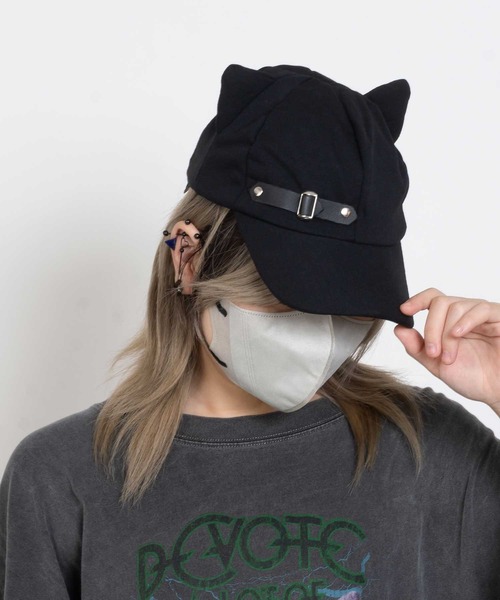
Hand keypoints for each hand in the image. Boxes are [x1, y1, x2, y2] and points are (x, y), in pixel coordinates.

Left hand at [393, 288, 499, 415]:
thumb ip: (417, 347)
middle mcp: (466, 314)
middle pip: (440, 302)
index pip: (433, 298)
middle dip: (431, 328)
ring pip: (455, 306)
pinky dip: (465, 321)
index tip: (404, 311)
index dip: (417, 300)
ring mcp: (482, 315)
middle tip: (433, 352)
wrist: (497, 392)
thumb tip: (398, 328)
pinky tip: (458, 335)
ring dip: (446, 333)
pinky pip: (480, 309)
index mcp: (450, 322)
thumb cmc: (473, 378)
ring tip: (449, 357)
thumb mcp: (436, 364)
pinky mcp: (499, 318)